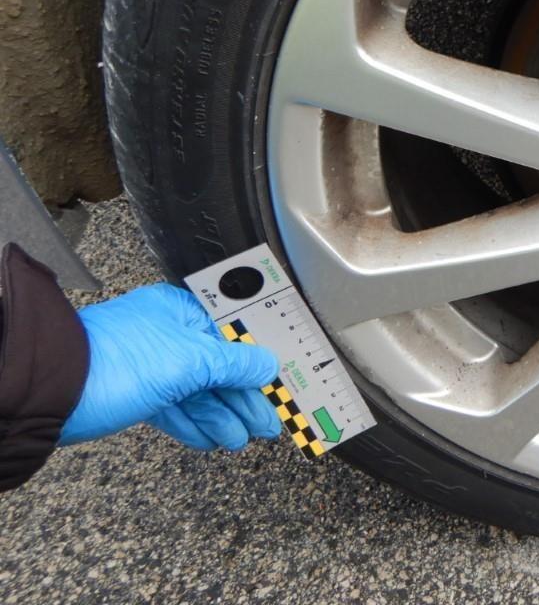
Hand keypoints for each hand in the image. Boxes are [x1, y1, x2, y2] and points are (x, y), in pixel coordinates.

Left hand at [60, 284, 281, 449]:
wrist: (49, 393)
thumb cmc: (111, 362)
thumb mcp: (187, 361)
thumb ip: (233, 364)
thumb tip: (267, 365)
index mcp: (180, 312)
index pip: (233, 336)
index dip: (258, 362)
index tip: (278, 385)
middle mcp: (167, 334)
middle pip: (218, 367)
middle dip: (242, 399)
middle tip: (264, 424)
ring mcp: (151, 364)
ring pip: (197, 392)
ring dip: (221, 416)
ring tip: (239, 438)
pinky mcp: (135, 392)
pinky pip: (174, 408)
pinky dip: (194, 423)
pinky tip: (211, 438)